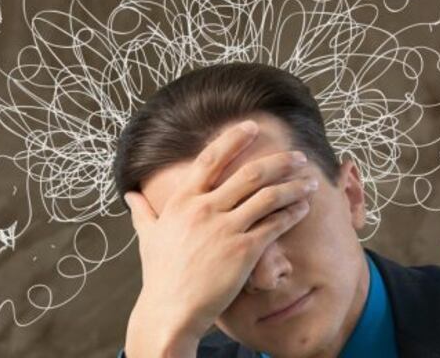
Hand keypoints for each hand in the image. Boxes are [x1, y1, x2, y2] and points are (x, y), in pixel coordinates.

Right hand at [124, 120, 318, 348]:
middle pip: (250, 173)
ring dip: (293, 186)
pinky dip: (292, 213)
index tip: (251, 127)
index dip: (234, 139)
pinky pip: (274, 224)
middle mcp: (205, 208)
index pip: (212, 158)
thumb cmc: (160, 274)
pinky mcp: (243, 251)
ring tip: (309, 181)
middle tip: (297, 155)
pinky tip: (302, 208)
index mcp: (183, 200)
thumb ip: (142, 210)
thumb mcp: (148, 236)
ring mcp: (225, 228)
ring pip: (268, 196)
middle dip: (279, 161)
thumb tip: (130, 194)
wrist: (170, 311)